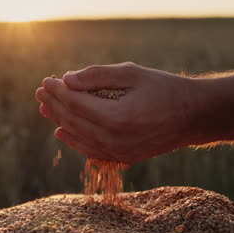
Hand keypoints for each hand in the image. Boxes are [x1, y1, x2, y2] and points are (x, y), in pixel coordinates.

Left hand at [35, 62, 197, 163]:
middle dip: (54, 104)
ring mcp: (118, 152)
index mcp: (116, 117)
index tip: (46, 80)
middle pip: (73, 120)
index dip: (58, 91)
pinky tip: (61, 132)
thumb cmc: (164, 89)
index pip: (75, 103)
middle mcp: (114, 140)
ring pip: (78, 136)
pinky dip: (74, 140)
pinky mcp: (123, 158)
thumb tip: (66, 80)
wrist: (194, 116)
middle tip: (40, 91)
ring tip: (45, 108)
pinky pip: (91, 150)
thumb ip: (97, 76)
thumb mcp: (132, 74)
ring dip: (59, 121)